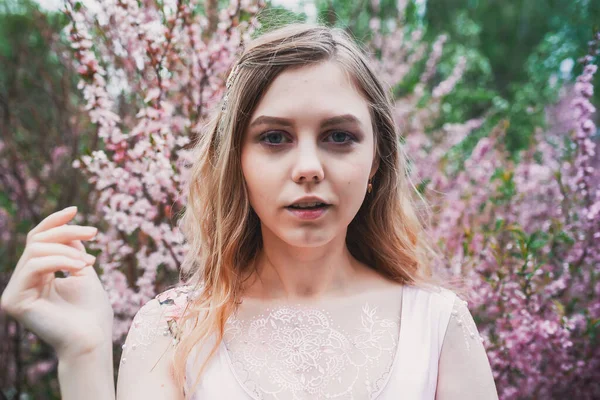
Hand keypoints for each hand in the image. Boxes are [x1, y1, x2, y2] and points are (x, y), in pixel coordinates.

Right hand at [0, 206, 113, 360]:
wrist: (92, 339)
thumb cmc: (92, 311)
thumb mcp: (82, 270)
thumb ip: (71, 249)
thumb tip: (66, 226)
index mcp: (37, 276)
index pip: (38, 240)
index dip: (54, 221)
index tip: (75, 209)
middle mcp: (22, 282)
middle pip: (37, 240)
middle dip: (67, 232)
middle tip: (94, 233)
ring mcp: (15, 292)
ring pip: (36, 250)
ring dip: (67, 249)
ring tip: (89, 261)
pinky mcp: (14, 301)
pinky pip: (34, 265)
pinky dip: (60, 260)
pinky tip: (80, 267)